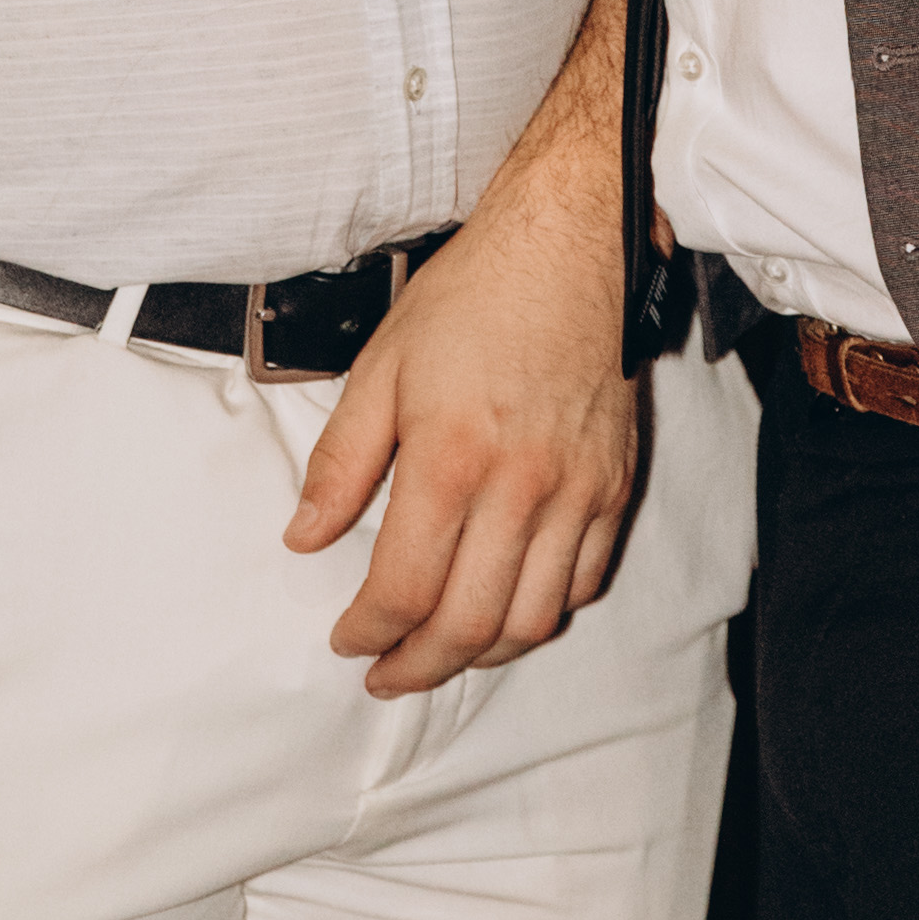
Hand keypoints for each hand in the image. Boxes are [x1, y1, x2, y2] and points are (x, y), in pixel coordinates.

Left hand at [284, 179, 641, 700]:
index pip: (404, 588)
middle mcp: (521, 488)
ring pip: (532, 618)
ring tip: (442, 651)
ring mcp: (576, 493)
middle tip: (385, 673)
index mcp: (451, 458)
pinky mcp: (614, 487)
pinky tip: (507, 606)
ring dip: (481, 653)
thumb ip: (341, 462)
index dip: (367, 632)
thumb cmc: (472, 297)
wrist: (571, 246)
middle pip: (469, 624)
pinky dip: (542, 612)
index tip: (346, 639)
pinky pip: (583, 581)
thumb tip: (304, 538)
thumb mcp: (381, 366)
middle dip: (418, 666)